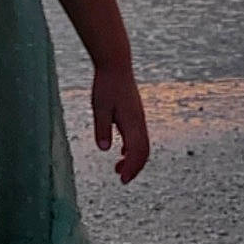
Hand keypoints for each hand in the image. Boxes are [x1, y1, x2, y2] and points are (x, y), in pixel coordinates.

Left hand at [92, 66, 149, 184]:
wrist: (116, 65)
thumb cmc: (106, 84)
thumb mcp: (99, 107)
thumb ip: (102, 127)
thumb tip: (105, 149)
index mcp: (132, 121)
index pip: (137, 151)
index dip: (132, 167)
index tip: (122, 179)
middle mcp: (139, 121)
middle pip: (144, 151)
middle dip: (135, 167)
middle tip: (122, 179)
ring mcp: (139, 118)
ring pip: (142, 144)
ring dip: (133, 159)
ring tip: (118, 169)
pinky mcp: (135, 114)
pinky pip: (138, 137)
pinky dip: (132, 149)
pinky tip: (121, 152)